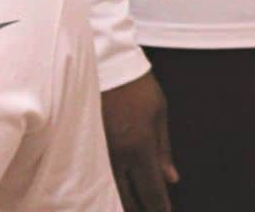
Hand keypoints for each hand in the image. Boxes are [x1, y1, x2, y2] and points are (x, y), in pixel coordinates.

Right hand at [101, 71, 178, 211]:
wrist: (102, 58)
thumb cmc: (135, 82)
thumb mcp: (159, 112)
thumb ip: (164, 149)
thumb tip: (171, 179)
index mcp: (139, 147)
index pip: (151, 192)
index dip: (159, 208)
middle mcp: (116, 153)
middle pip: (127, 198)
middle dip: (139, 209)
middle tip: (148, 209)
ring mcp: (96, 148)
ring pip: (108, 186)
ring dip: (120, 199)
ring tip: (129, 205)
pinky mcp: (83, 139)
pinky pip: (95, 170)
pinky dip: (105, 182)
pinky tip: (111, 184)